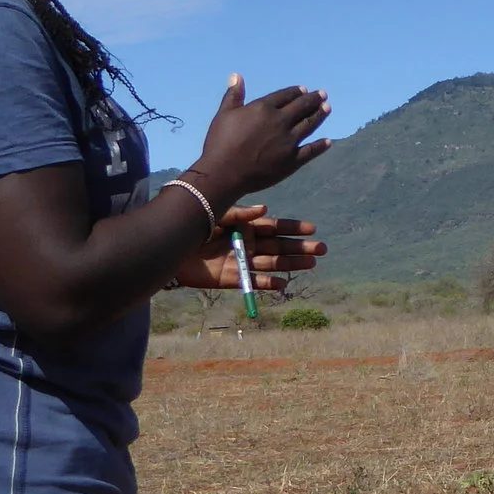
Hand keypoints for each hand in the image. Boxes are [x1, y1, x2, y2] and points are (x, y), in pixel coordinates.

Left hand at [170, 203, 325, 290]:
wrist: (172, 247)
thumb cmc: (195, 226)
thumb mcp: (218, 214)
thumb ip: (241, 213)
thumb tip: (265, 210)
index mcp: (246, 227)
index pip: (275, 228)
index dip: (293, 229)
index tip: (312, 229)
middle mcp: (248, 245)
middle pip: (279, 247)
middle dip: (299, 248)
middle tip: (321, 250)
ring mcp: (241, 262)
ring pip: (271, 264)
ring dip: (291, 264)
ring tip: (311, 264)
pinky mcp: (232, 278)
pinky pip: (253, 282)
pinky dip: (267, 284)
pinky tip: (282, 283)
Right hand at [191, 75, 331, 200]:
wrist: (224, 173)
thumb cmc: (220, 142)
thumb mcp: (224, 115)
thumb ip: (234, 95)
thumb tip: (237, 75)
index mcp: (263, 108)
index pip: (285, 96)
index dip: (295, 92)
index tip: (303, 90)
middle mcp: (279, 122)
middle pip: (301, 107)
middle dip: (313, 99)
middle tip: (322, 95)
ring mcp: (288, 142)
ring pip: (309, 125)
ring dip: (320, 115)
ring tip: (328, 108)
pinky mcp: (292, 161)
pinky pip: (310, 151)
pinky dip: (321, 146)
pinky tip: (328, 142)